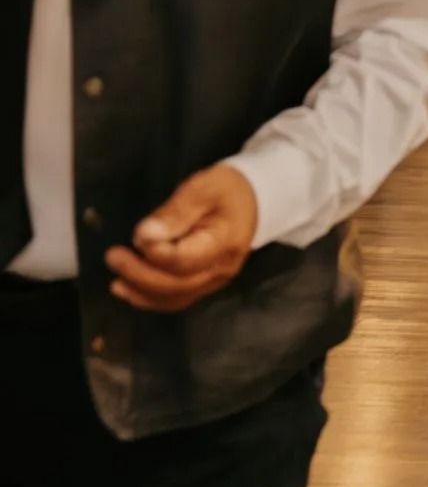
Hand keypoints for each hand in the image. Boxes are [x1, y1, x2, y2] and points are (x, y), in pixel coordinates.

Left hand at [105, 163, 258, 311]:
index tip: (136, 235)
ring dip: (142, 292)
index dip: (154, 253)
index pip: (183, 260)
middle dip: (139, 274)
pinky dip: (151, 298)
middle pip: (175, 284)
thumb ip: (175, 211)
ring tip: (116, 282)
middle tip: (113, 257)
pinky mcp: (205, 283)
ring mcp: (214, 280)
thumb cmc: (228, 190)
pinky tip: (131, 291)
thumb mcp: (204, 188)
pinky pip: (176, 299)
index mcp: (223, 244)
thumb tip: (146, 234)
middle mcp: (220, 270)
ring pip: (174, 298)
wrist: (255, 200)